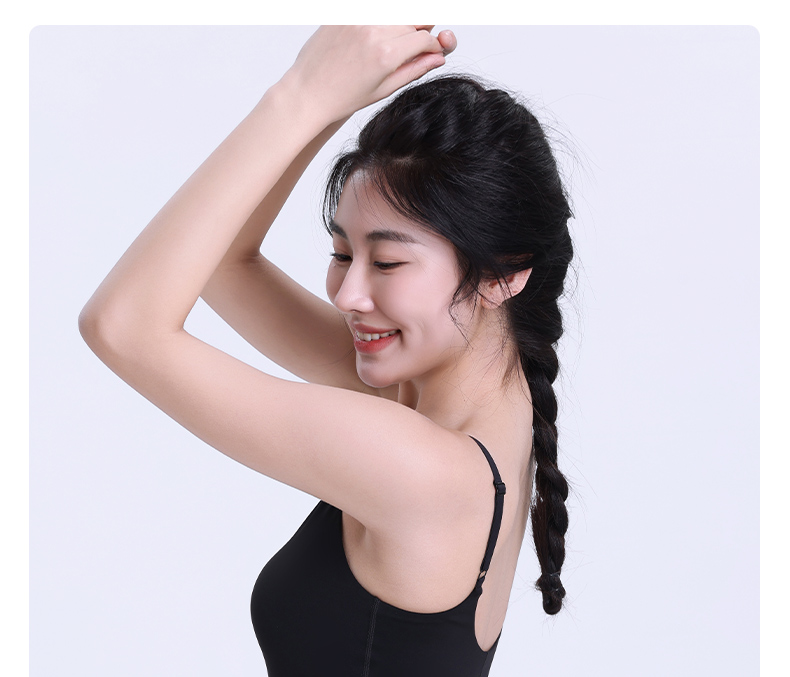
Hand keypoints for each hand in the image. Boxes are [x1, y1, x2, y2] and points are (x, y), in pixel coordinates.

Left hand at [280, 25, 456, 122]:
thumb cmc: (341, 97)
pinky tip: (372, 37)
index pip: (426, 38)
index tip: (432, 51)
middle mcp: (374, 30)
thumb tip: (437, 57)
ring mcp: (357, 18)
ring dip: (399, 24)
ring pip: (395, 12)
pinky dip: (379, 20)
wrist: (307, 92)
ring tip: (388, 44)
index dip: (434, 45)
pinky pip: (373, 11)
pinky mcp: (343, 13)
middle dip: (419, 31)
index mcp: (387, 53)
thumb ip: (414, 69)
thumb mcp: (384, 89)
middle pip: (414, 19)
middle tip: (412, 46)